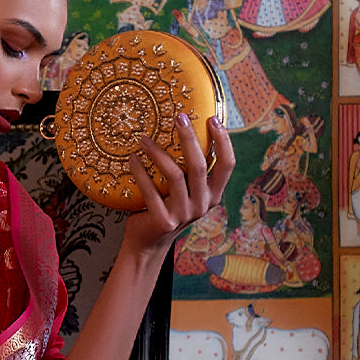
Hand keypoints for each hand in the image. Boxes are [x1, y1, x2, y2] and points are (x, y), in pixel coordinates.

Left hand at [122, 113, 234, 256]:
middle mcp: (202, 205)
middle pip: (199, 165)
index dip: (224, 141)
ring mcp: (184, 215)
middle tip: (179, 117)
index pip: (227, 165)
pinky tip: (132, 159)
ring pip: (175, 176)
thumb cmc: (167, 208)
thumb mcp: (186, 192)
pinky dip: (140, 173)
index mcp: (213, 195)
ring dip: (158, 153)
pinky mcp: (164, 221)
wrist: (148, 243)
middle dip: (189, 138)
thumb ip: (192, 171)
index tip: (213, 119)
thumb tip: (187, 129)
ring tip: (144, 139)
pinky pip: (151, 191)